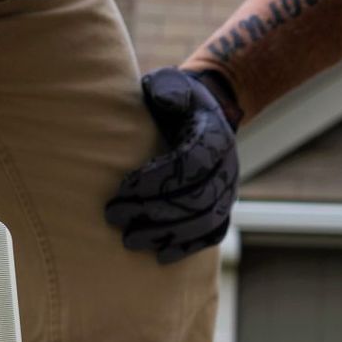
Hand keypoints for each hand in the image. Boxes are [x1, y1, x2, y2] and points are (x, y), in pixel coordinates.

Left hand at [104, 67, 239, 263]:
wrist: (203, 115)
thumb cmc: (176, 100)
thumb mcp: (171, 85)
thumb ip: (168, 89)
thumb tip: (164, 100)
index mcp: (215, 135)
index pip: (190, 163)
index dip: (157, 179)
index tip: (122, 187)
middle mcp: (227, 166)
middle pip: (196, 198)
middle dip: (154, 211)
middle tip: (114, 217)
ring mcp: (228, 190)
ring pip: (204, 221)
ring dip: (166, 234)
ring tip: (129, 240)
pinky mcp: (223, 208)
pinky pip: (212, 234)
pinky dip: (188, 247)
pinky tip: (161, 256)